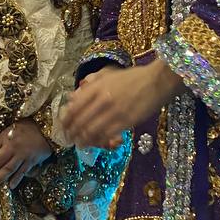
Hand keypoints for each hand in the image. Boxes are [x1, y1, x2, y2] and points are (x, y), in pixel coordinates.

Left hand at [0, 119, 52, 189]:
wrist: (46, 129)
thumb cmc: (28, 127)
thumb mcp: (11, 128)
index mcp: (6, 136)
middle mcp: (12, 146)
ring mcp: (22, 155)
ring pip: (8, 169)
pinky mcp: (31, 161)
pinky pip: (21, 172)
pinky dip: (16, 179)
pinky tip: (11, 186)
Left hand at [62, 62, 182, 149]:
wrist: (156, 81)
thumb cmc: (132, 78)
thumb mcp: (107, 76)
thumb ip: (89, 86)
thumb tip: (72, 98)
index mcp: (96, 87)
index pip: (73, 107)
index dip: (65, 120)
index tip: (63, 127)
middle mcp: (102, 99)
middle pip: (80, 122)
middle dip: (72, 133)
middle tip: (70, 139)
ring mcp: (114, 111)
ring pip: (91, 131)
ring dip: (83, 140)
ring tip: (80, 144)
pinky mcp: (126, 122)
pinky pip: (107, 135)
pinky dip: (99, 141)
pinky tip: (96, 143)